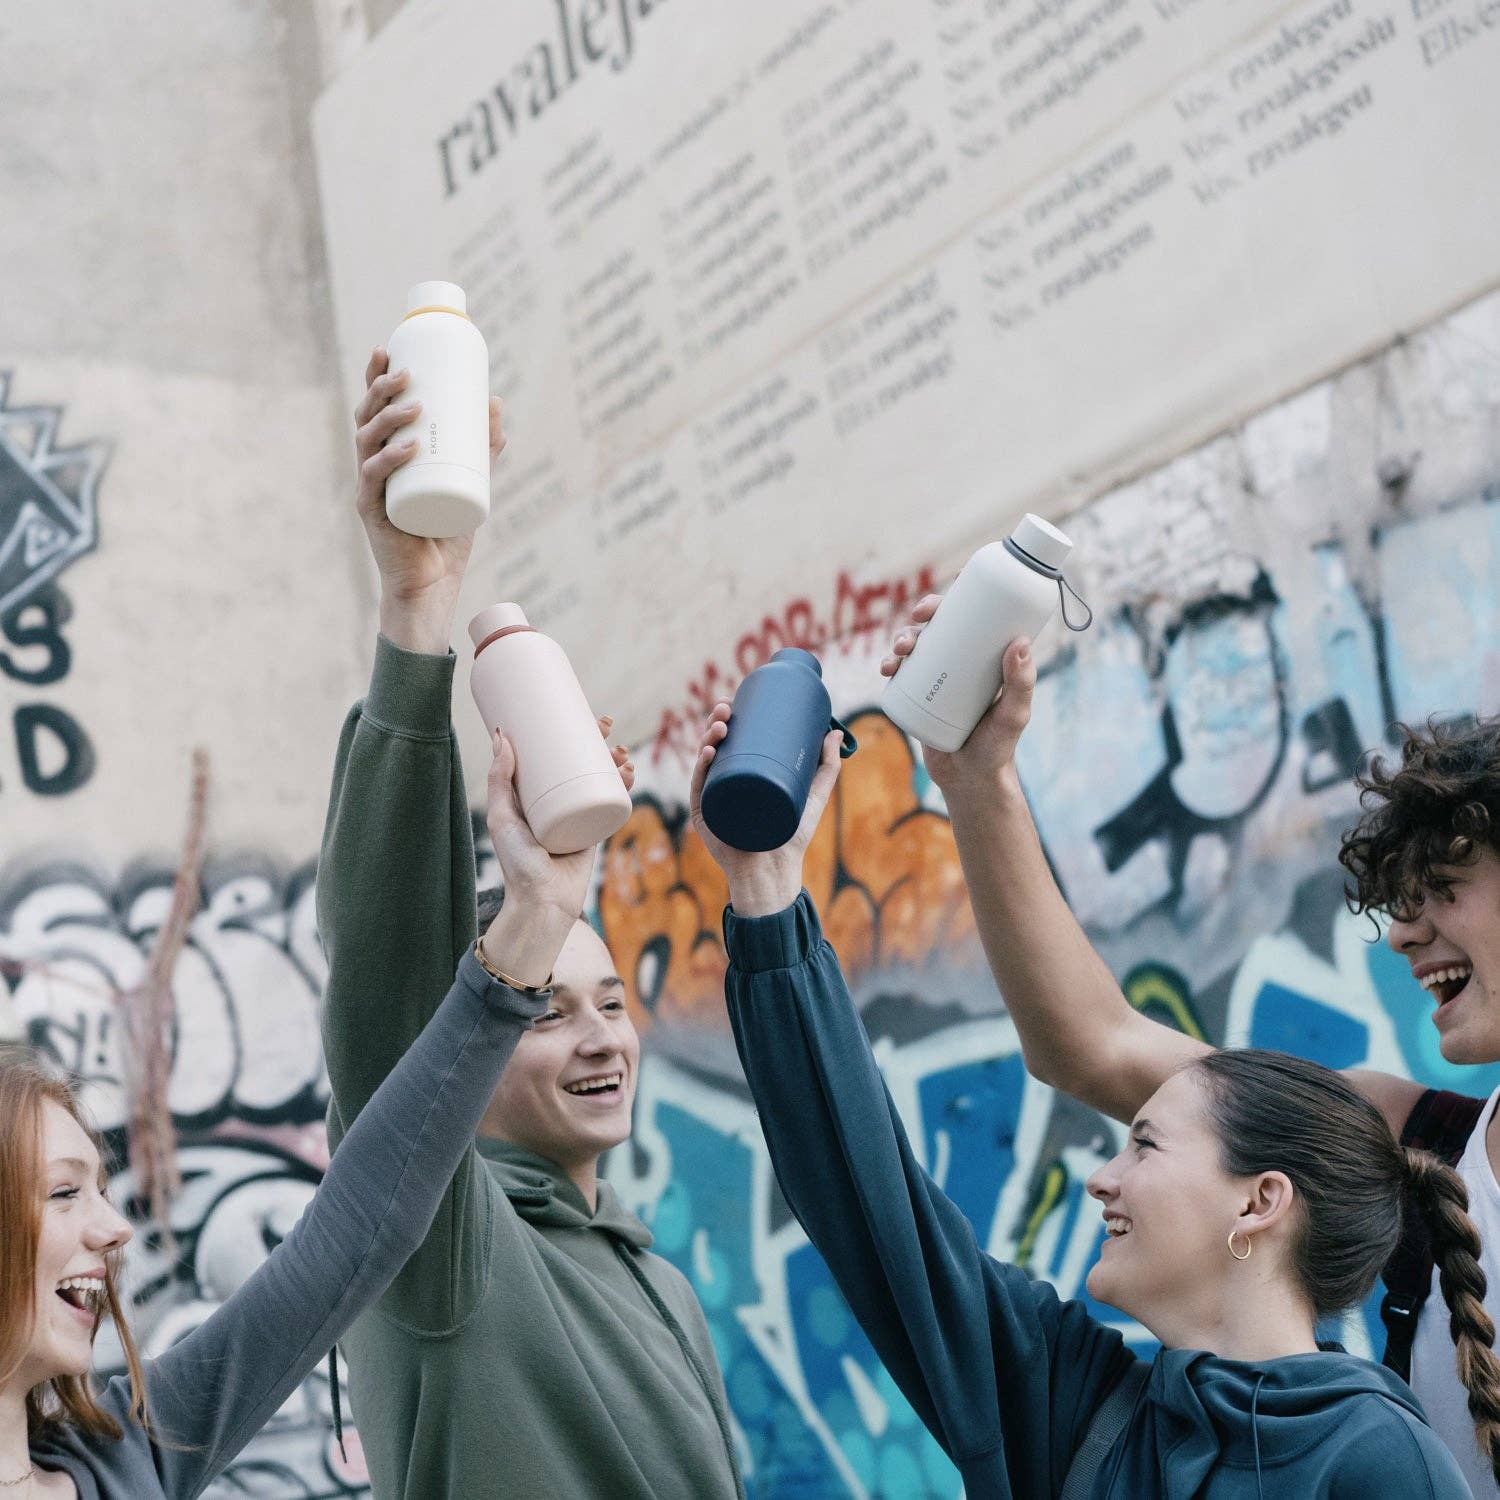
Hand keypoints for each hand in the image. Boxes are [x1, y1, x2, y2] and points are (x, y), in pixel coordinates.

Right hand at [353, 346, 506, 653]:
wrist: (434, 583)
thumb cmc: (446, 534)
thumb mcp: (471, 481)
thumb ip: (482, 446)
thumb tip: (496, 401)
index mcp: (387, 454)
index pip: (375, 406)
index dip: (376, 376)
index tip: (388, 348)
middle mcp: (372, 466)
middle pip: (366, 416)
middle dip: (381, 389)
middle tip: (406, 372)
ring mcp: (370, 488)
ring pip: (368, 441)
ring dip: (388, 418)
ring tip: (414, 404)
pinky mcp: (373, 512)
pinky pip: (376, 479)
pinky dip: (391, 460)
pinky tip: (408, 446)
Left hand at [478, 719, 632, 982]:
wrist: (543, 901)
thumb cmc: (517, 863)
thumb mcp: (503, 816)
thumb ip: (501, 779)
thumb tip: (502, 736)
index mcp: (534, 794)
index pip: (552, 754)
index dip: (567, 732)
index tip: (576, 711)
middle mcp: (558, 801)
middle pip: (582, 761)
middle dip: (599, 740)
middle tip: (606, 725)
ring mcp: (579, 814)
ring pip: (602, 778)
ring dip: (616, 760)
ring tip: (621, 753)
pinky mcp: (596, 830)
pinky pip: (613, 802)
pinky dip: (625, 786)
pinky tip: (629, 774)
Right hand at [689, 705, 843, 916]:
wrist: (775, 871)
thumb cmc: (791, 837)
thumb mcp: (812, 797)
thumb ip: (827, 767)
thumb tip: (836, 732)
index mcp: (742, 776)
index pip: (730, 741)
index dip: (728, 718)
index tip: (736, 700)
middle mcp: (724, 784)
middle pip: (714, 746)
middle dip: (716, 721)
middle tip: (728, 708)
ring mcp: (713, 799)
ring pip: (703, 761)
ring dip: (707, 737)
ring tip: (723, 725)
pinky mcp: (706, 816)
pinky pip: (698, 788)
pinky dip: (701, 768)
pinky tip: (709, 753)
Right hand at [880, 594, 1035, 796]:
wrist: (969, 780)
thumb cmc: (998, 747)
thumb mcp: (1014, 714)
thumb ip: (1020, 683)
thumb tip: (1020, 642)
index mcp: (986, 661)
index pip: (975, 619)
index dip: (961, 599)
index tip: (953, 589)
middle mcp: (961, 665)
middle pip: (941, 627)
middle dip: (924, 615)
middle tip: (919, 617)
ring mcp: (938, 680)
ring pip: (917, 647)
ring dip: (902, 637)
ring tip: (899, 651)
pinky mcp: (918, 697)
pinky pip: (901, 674)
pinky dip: (890, 665)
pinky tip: (887, 668)